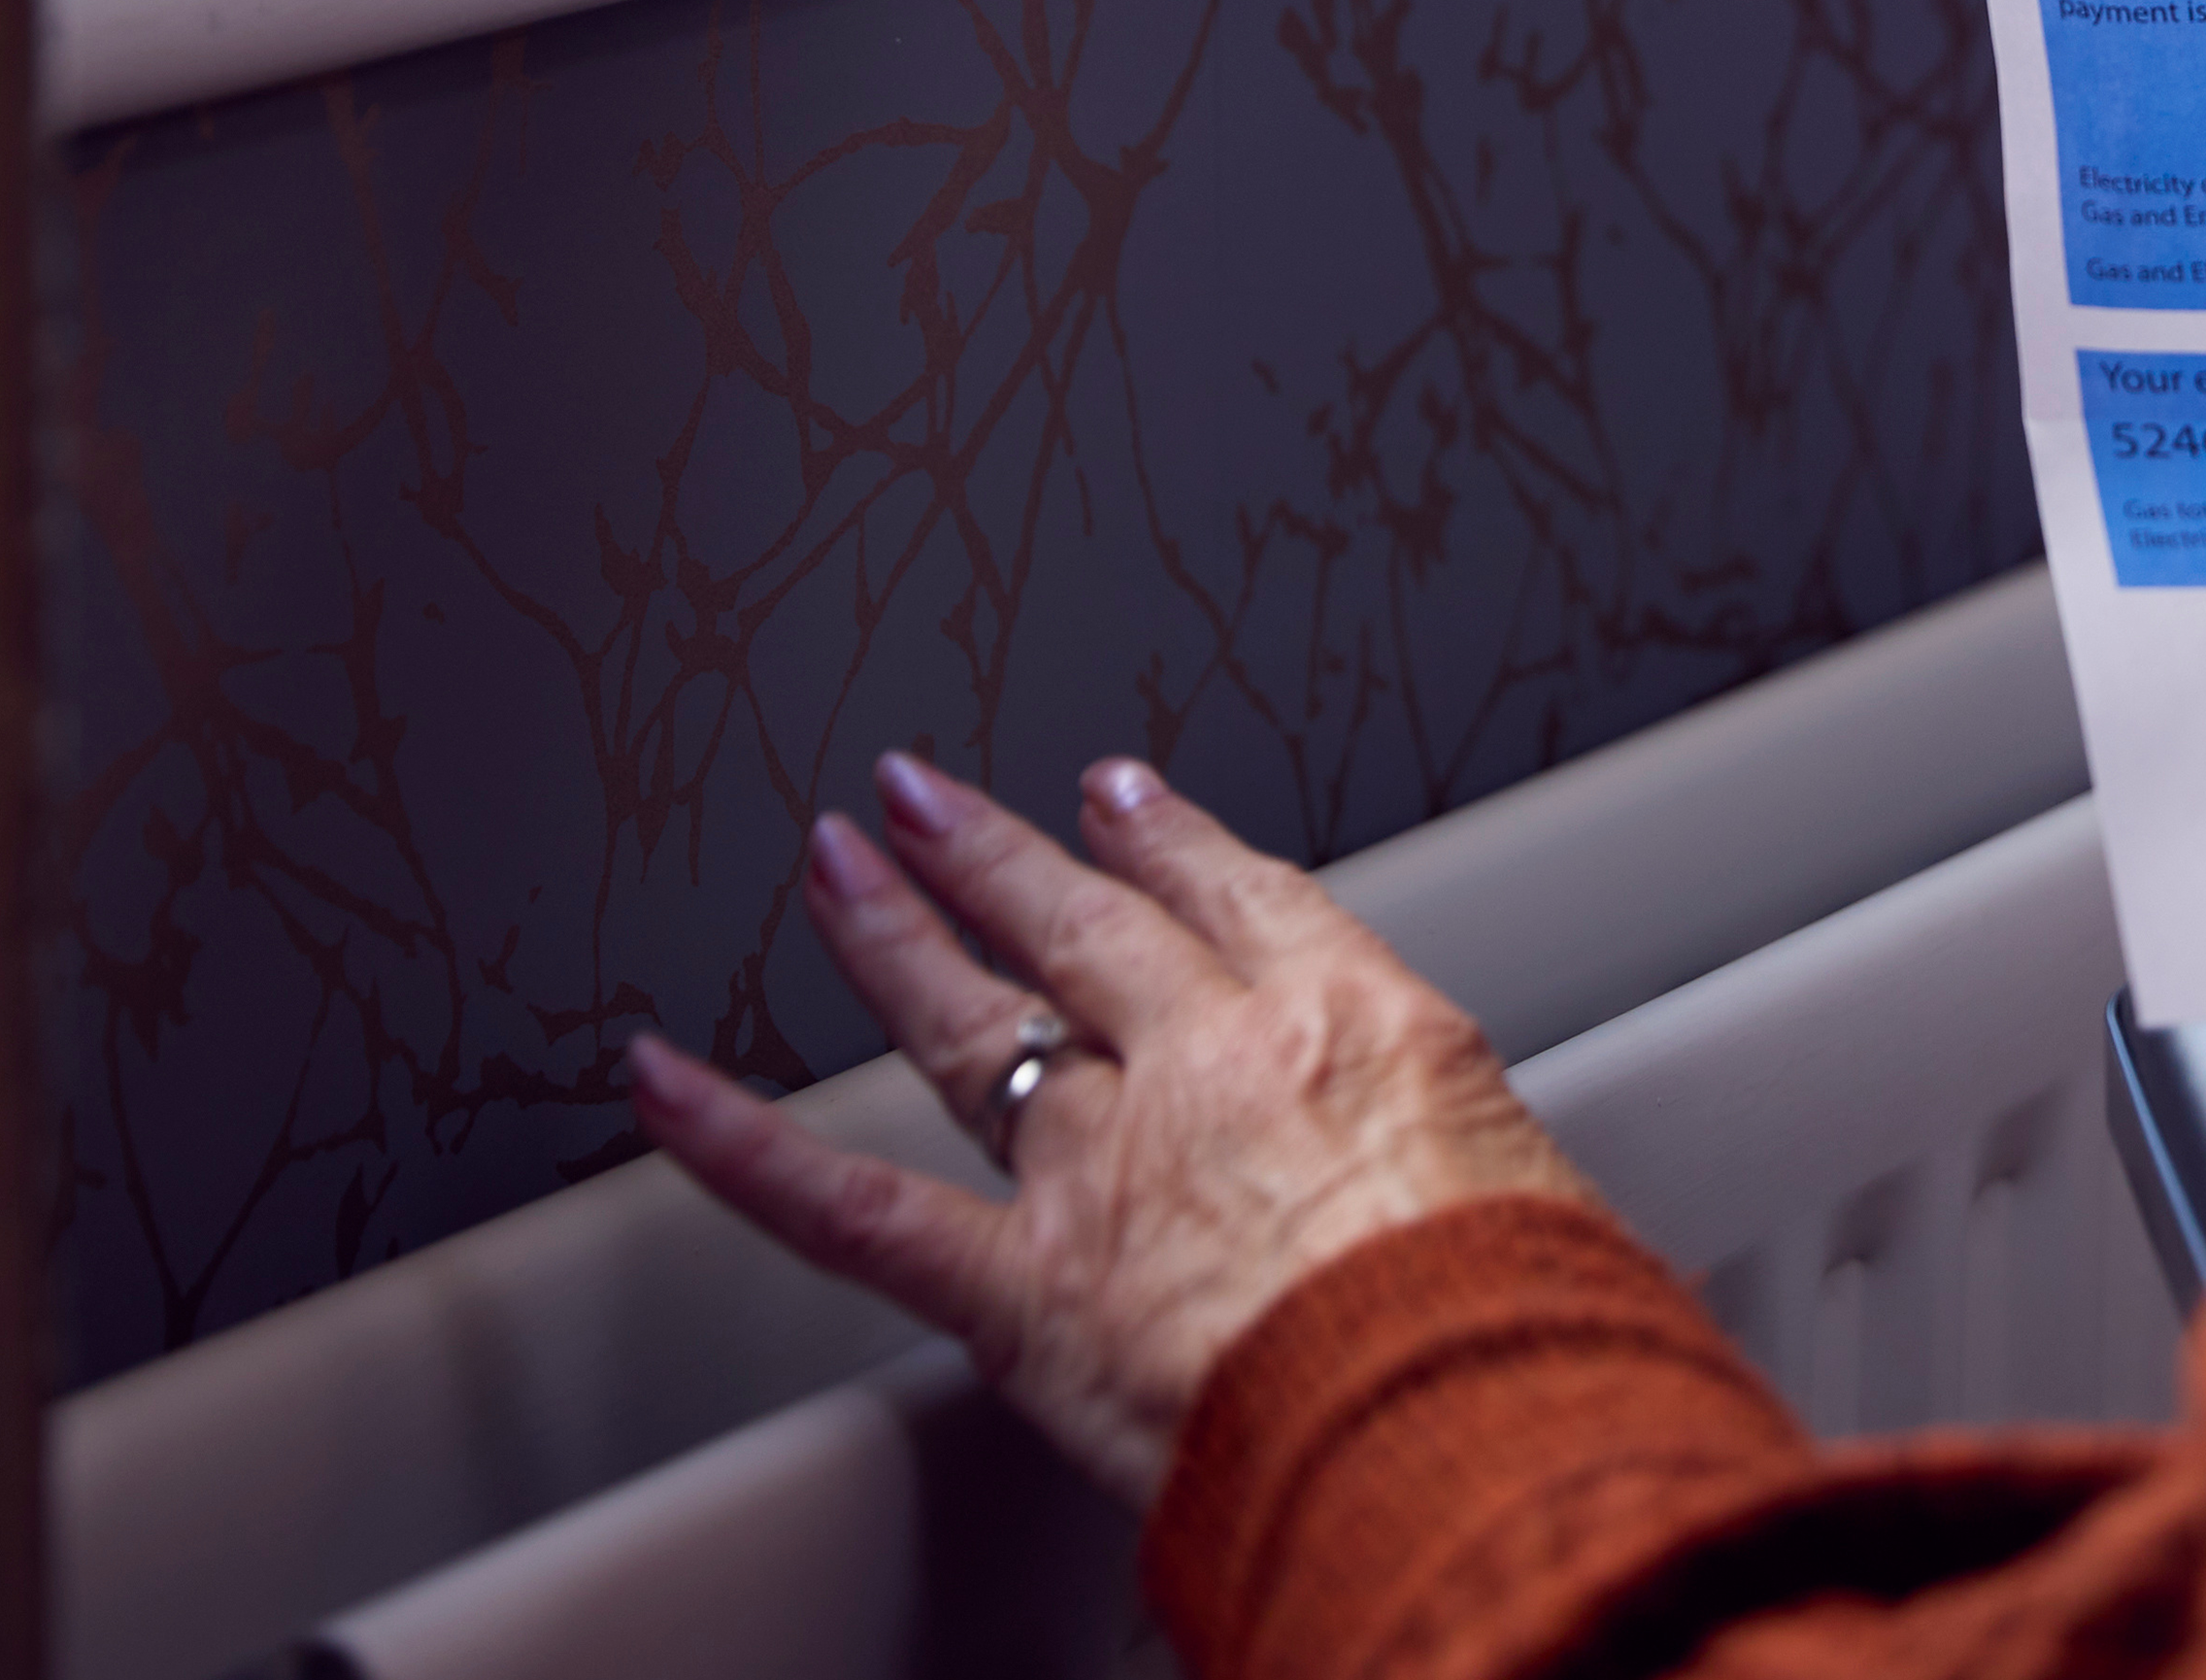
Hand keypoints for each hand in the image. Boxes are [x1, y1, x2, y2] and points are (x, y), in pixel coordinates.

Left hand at [627, 751, 1591, 1507]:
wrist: (1462, 1409)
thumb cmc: (1529, 1329)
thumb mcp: (1543, 1204)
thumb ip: (1467, 1179)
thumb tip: (1474, 1221)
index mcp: (1358, 1030)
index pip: (1244, 900)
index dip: (1170, 842)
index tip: (1123, 801)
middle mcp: (1217, 1068)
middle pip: (1087, 929)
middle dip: (1000, 855)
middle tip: (930, 796)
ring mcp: (1108, 1167)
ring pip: (977, 1022)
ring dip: (894, 932)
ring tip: (834, 865)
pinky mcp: (1022, 1287)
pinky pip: (850, 1207)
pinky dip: (741, 1146)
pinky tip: (662, 1082)